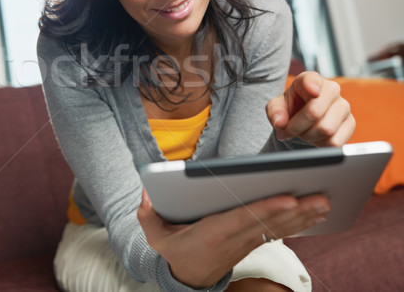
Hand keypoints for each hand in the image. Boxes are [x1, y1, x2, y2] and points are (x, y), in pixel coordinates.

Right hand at [137, 189, 328, 288]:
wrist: (189, 278)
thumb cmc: (175, 251)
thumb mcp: (155, 236)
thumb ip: (148, 215)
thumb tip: (146, 193)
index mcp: (213, 233)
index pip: (243, 219)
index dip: (266, 209)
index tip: (288, 198)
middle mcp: (234, 238)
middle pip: (268, 223)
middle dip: (296, 211)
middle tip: (321, 197)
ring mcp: (246, 242)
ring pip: (278, 228)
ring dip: (303, 217)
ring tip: (324, 203)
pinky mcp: (251, 242)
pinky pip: (278, 232)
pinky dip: (297, 224)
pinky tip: (313, 214)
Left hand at [266, 71, 355, 146]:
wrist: (303, 118)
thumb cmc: (290, 108)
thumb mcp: (276, 107)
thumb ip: (274, 112)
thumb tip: (280, 123)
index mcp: (310, 80)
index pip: (311, 80)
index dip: (312, 86)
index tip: (312, 91)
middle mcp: (331, 89)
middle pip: (315, 112)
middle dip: (296, 127)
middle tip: (289, 131)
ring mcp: (344, 106)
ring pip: (326, 129)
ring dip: (308, 136)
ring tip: (302, 133)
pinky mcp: (350, 123)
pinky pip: (335, 141)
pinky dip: (320, 144)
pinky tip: (315, 138)